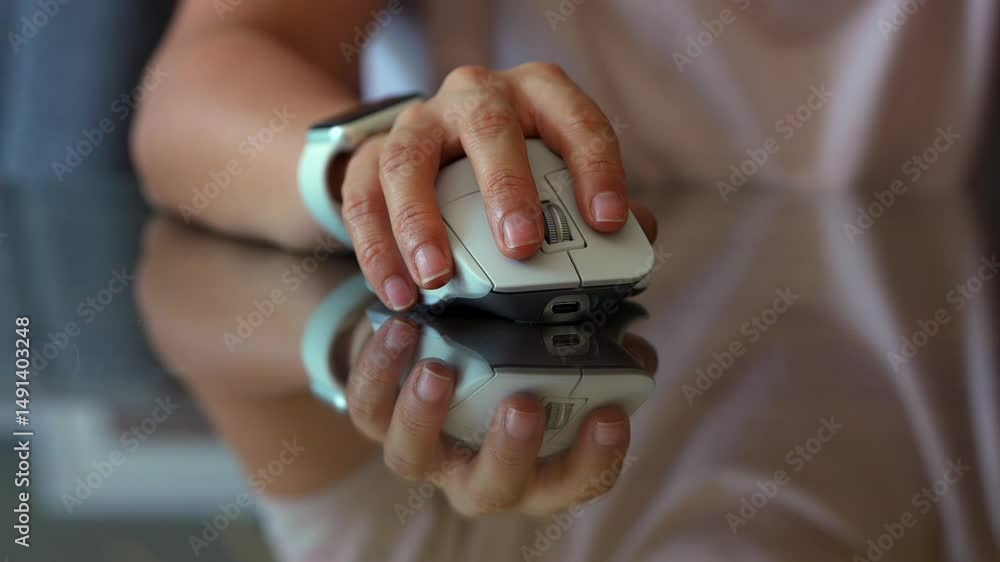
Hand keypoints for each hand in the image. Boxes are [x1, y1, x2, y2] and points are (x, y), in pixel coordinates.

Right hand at [339, 62, 657, 310]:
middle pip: (490, 129)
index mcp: (537, 95)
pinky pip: (362, 197)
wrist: (434, 146)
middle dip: (505, 188)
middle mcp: (477, 96)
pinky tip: (397, 290)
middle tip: (520, 246)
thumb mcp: (557, 168)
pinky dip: (376, 248)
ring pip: (409, 160)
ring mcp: (419, 121)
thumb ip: (594, 200)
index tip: (608, 221)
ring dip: (421, 222)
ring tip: (437, 279)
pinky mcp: (371, 154)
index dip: (596, 168)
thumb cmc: (512, 164)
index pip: (576, 120)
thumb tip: (634, 237)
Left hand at [344, 317, 653, 516]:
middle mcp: (481, 467)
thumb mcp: (564, 323)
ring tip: (439, 366)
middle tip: (524, 404)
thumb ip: (602, 290)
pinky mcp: (378, 415)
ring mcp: (426, 448)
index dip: (597, 459)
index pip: (579, 479)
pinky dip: (379, 371)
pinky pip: (369, 407)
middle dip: (511, 451)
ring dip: (426, 416)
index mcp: (541, 458)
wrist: (438, 336)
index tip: (611, 416)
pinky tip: (400, 328)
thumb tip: (636, 230)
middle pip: (497, 486)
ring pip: (415, 456)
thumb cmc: (518, 338)